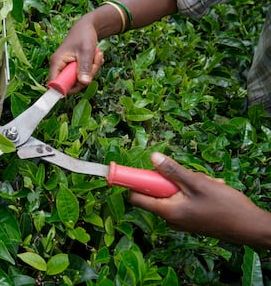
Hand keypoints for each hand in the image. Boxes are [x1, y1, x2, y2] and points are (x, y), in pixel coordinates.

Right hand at [48, 15, 103, 93]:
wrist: (87, 28)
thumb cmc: (84, 36)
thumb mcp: (86, 51)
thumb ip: (85, 67)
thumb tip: (84, 83)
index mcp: (57, 62)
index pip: (54, 83)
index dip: (64, 89)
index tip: (80, 85)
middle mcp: (60, 67)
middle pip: (71, 84)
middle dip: (86, 77)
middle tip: (94, 64)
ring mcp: (67, 68)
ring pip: (80, 81)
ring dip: (92, 71)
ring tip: (96, 57)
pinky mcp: (74, 69)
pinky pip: (84, 76)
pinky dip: (92, 69)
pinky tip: (95, 58)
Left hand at [130, 152, 270, 247]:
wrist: (250, 227)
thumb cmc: (225, 206)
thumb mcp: (197, 183)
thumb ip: (173, 171)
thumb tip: (152, 157)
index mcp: (167, 212)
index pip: (136, 197)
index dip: (134, 182)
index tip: (138, 168)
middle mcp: (171, 219)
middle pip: (157, 192)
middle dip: (170, 179)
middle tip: (190, 176)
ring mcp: (181, 220)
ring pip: (173, 193)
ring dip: (187, 183)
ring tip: (207, 183)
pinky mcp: (191, 219)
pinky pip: (184, 200)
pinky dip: (194, 191)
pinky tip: (212, 188)